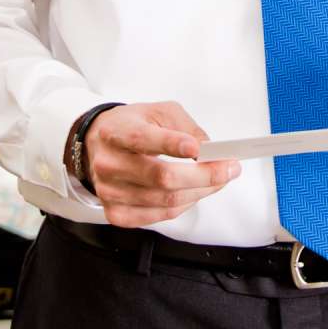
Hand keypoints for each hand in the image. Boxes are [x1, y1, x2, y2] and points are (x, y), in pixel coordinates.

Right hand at [81, 102, 242, 228]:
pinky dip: (183, 205)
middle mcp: (109, 163)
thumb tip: (212, 151)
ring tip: (217, 180)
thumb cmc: (132, 127)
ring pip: (165, 200)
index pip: (142, 139)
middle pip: (161, 177)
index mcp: (116, 132)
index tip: (199, 149)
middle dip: (203, 175)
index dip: (172, 145)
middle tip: (229, 169)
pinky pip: (159, 216)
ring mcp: (110, 191)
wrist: (99, 146)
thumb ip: (186, 127)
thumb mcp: (159, 112)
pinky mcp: (116, 213)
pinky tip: (192, 192)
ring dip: (200, 192)